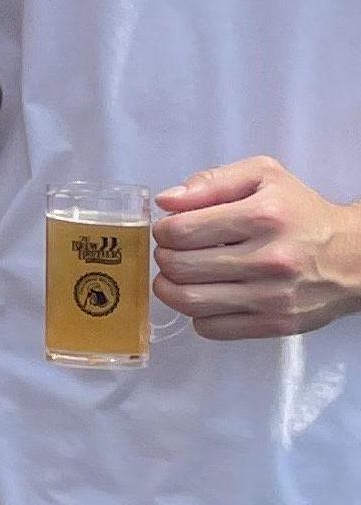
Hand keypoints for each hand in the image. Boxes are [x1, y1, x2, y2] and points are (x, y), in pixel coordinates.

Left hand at [153, 158, 360, 339]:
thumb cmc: (301, 212)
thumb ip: (212, 181)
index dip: (163, 230)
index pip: (181, 231)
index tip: (170, 230)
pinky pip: (211, 328)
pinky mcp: (276, 324)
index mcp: (263, 216)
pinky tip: (207, 296)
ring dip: (170, 288)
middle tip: (173, 252)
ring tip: (179, 276)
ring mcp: (273, 296)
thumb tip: (166, 201)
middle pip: (179, 267)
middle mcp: (269, 258)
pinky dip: (196, 314)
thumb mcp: (264, 176)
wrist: (354, 257)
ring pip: (189, 301)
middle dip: (164, 257)